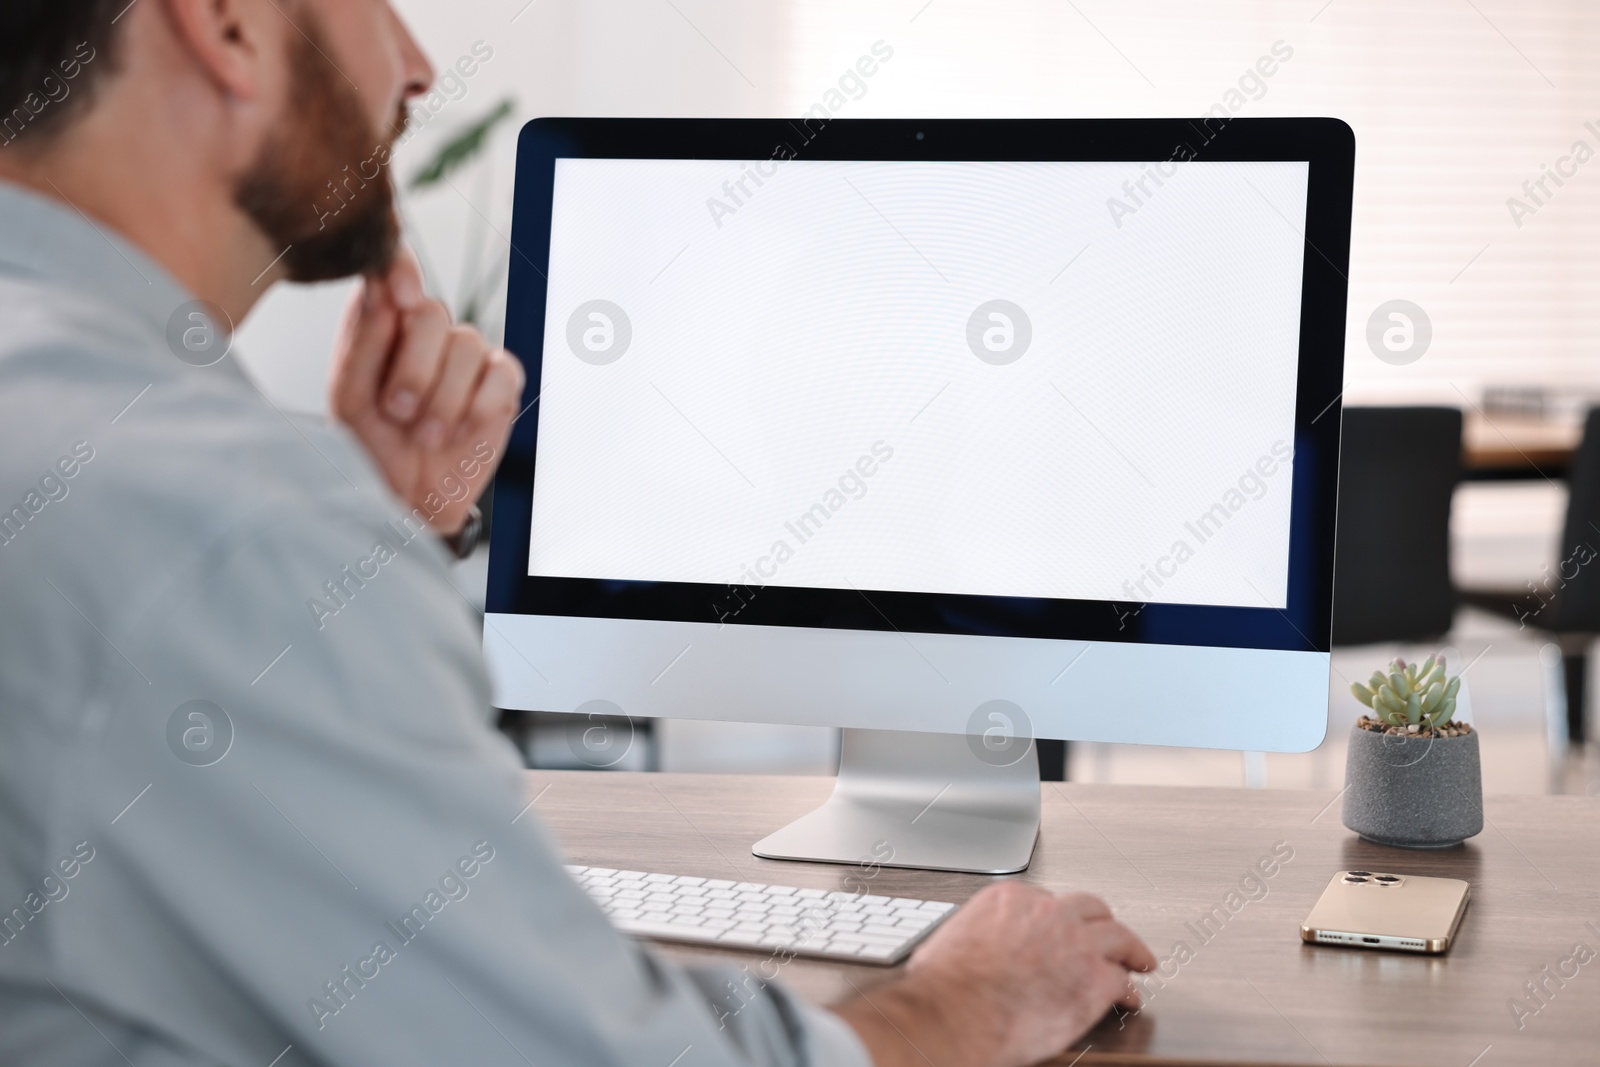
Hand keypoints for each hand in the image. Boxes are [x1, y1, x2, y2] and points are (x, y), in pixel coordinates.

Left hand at [329, 250, 524, 534]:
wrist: (410, 498)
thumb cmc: (373, 446)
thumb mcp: (349, 400)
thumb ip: (361, 343)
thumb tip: (377, 290)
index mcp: (383, 324)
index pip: (394, 269)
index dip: (401, 267)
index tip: (398, 296)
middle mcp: (427, 330)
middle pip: (432, 313)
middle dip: (414, 369)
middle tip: (399, 411)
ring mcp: (467, 353)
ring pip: (466, 346)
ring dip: (443, 400)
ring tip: (426, 435)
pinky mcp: (501, 380)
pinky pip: (500, 374)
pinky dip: (477, 407)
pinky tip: (459, 431)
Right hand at [832, 883, 1154, 1066]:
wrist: (954, 1012)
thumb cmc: (946, 985)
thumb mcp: (953, 938)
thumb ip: (980, 935)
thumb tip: (978, 950)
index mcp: (1010, 899)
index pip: (1046, 901)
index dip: (1058, 920)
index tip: (1062, 932)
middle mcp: (1047, 913)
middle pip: (1089, 908)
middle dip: (1101, 921)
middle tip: (1110, 933)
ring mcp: (1075, 943)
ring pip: (1117, 935)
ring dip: (1131, 948)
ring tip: (1139, 958)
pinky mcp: (1093, 979)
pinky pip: (1121, 979)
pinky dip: (1127, 989)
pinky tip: (1130, 996)